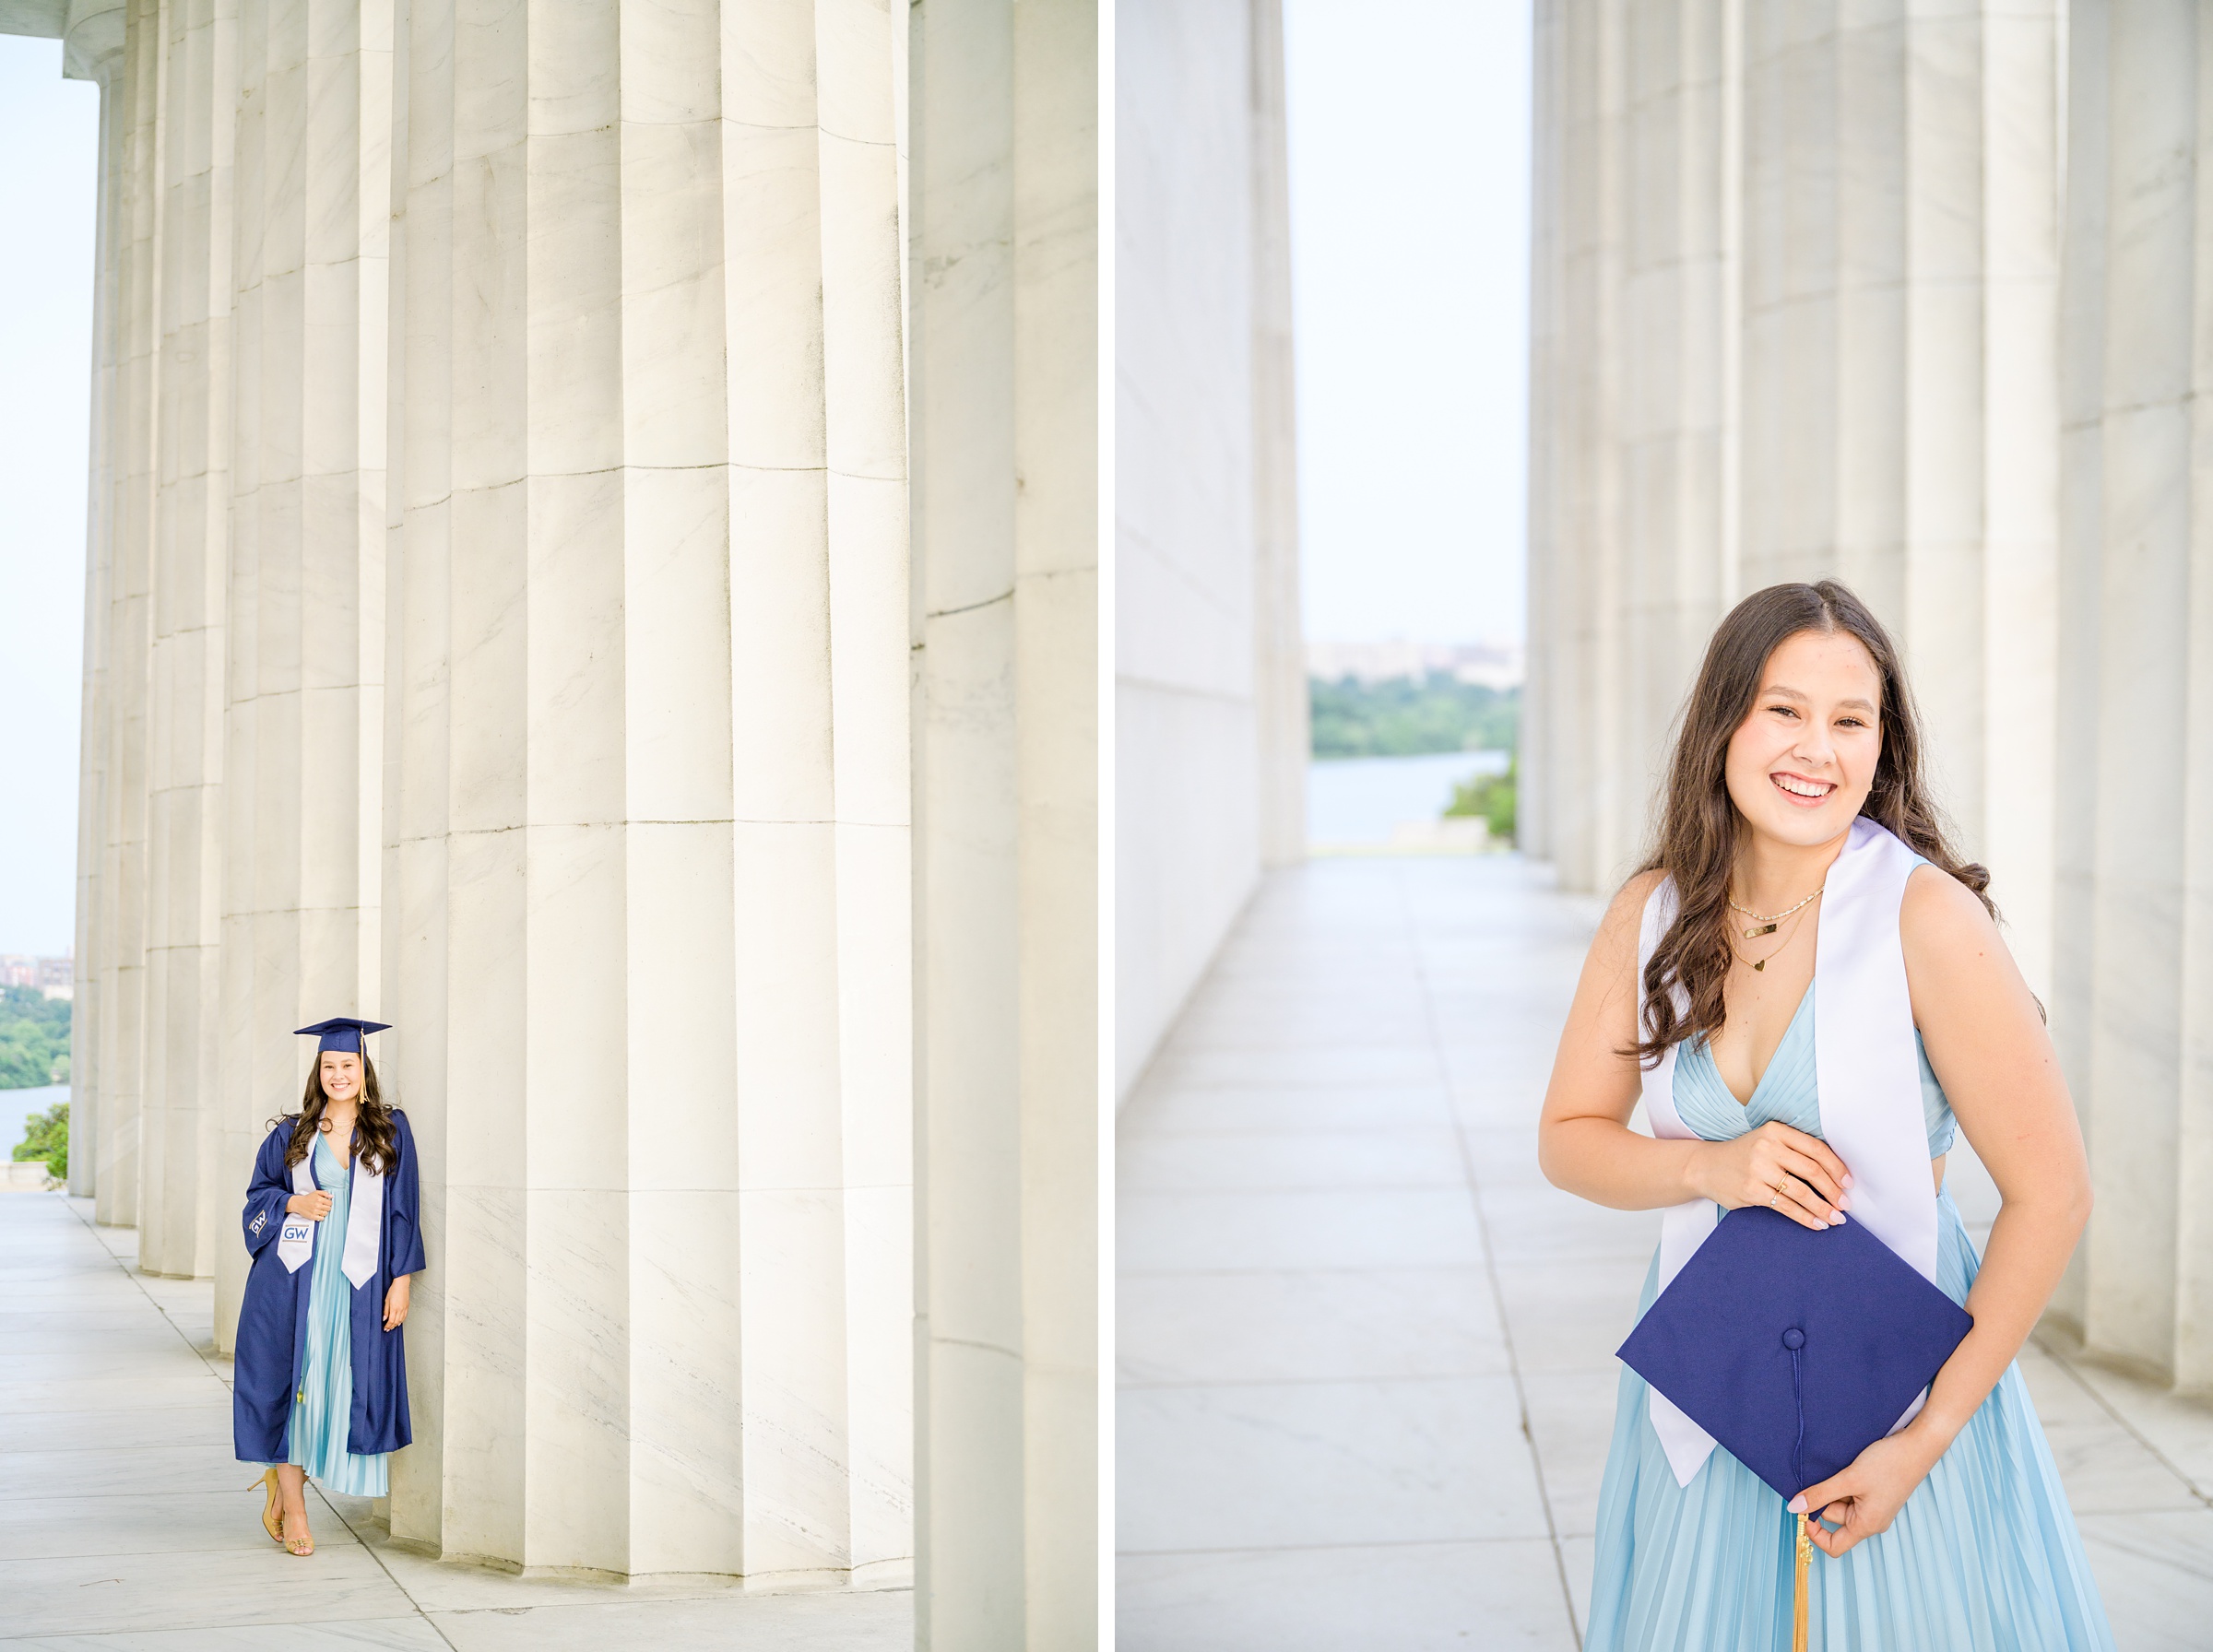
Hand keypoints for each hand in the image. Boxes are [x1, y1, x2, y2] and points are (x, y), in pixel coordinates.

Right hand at [286, 1190, 333, 1221]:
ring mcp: (315, 1211)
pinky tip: (318, 1214)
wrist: (298, 1203)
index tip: (326, 1203)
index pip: (330, 1203)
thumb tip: (332, 1196)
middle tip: (323, 1207)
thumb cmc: (307, 1198)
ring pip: (325, 1214)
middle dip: (327, 1207)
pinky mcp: (312, 1216)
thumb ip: (325, 1193)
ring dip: (324, 1212)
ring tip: (321, 1210)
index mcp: (319, 1199)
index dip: (329, 1203)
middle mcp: (317, 1205)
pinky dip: (321, 1217)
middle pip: (329, 1209)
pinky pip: (321, 1218)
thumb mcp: (316, 1192)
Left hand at [383, 1274, 410, 1330]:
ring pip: (401, 1320)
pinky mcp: (407, 1306)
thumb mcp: (386, 1300)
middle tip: (388, 1329)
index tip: (385, 1328)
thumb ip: (386, 1310)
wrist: (402, 1284)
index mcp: (394, 1308)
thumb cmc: (394, 1290)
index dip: (388, 1326)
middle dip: (391, 1326)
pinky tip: (399, 1322)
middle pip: (396, 1321)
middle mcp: (400, 1309)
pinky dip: (402, 1320)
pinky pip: (405, 1316)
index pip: (391, 1320)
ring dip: (396, 1324)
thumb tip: (384, 1318)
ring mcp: (405, 1308)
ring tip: (392, 1327)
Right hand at [1691, 1121, 1851, 1231]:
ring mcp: (1757, 1169)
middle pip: (1812, 1170)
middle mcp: (1767, 1147)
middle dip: (1833, 1191)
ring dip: (1823, 1208)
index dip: (1837, 1168)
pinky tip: (1816, 1224)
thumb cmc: (1743, 1156)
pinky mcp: (1751, 1190)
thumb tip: (1834, 1175)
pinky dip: (1805, 1217)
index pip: (1816, 1149)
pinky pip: (1785, 1206)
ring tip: (1835, 1218)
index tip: (1848, 1184)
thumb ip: (1795, 1151)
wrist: (1704, 1167)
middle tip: (1845, 1205)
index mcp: (1775, 1131)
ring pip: (1801, 1192)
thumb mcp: (1767, 1142)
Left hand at [1789, 1428, 1940, 1557]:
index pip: (1834, 1546)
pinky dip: (1843, 1483)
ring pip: (1841, 1503)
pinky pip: (1850, 1493)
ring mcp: (1873, 1507)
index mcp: (1866, 1525)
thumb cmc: (1889, 1464)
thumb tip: (1794, 1507)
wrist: (1916, 1445)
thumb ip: (1820, 1494)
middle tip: (1831, 1475)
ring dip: (1835, 1487)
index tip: (1803, 1511)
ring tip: (1844, 1469)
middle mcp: (1871, 1521)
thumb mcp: (1849, 1479)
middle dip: (1825, 1498)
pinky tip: (1848, 1468)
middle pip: (1834, 1519)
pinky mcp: (1874, 1494)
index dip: (1814, 1533)